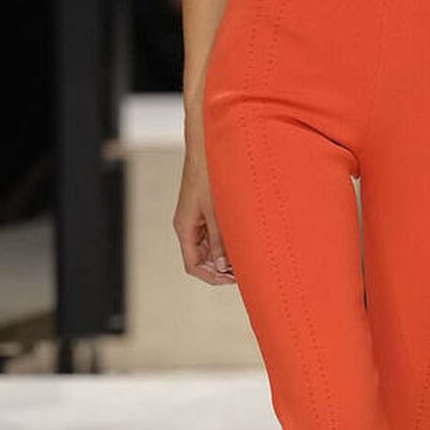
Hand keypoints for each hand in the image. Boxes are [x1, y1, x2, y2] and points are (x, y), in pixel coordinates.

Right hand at [174, 161, 236, 286]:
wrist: (205, 150)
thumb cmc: (208, 177)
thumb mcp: (216, 213)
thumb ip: (219, 242)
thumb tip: (222, 267)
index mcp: (184, 228)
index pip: (193, 265)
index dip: (212, 277)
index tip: (233, 279)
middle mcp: (187, 226)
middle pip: (200, 259)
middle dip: (220, 268)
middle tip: (243, 270)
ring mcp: (194, 219)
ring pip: (207, 248)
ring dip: (224, 255)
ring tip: (244, 257)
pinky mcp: (202, 212)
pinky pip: (211, 235)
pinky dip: (224, 242)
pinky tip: (240, 241)